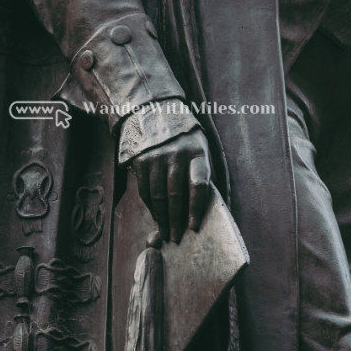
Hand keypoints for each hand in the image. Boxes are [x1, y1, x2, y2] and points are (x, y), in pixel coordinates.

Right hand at [132, 127, 211, 243]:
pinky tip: (155, 215)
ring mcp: (156, 157)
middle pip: (175, 195)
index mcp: (197, 153)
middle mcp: (176, 154)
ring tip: (165, 232)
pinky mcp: (140, 160)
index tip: (194, 227)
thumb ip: (203, 173)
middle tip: (175, 238)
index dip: (196, 209)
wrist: (156, 112)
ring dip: (162, 218)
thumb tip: (210, 206)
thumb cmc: (185, 138)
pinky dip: (150, 207)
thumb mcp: (201, 148)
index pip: (198, 185)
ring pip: (158, 196)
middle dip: (176, 220)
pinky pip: (144, 190)